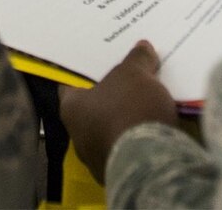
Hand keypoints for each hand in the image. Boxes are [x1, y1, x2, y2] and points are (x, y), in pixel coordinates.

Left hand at [61, 40, 179, 183]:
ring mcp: (96, 159)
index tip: (97, 65)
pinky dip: (135, 141)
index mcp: (71, 109)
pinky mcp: (117, 175)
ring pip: (108, 133)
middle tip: (127, 82)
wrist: (148, 163)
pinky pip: (125, 151)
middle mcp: (77, 136)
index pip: (70, 86)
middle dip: (108, 99)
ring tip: (145, 106)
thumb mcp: (135, 74)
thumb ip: (137, 59)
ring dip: (123, 123)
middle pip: (91, 110)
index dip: (84, 74)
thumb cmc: (129, 110)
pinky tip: (152, 130)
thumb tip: (142, 46)